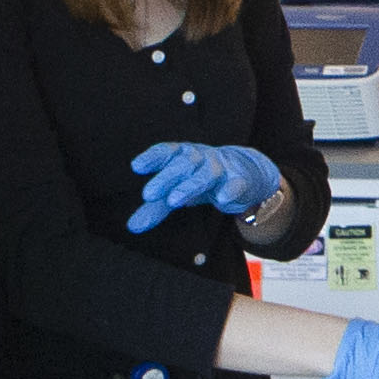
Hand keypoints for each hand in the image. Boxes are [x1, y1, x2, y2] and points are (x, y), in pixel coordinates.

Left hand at [128, 141, 287, 233]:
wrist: (246, 175)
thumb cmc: (203, 180)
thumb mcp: (177, 191)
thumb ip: (156, 207)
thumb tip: (132, 226)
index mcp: (183, 156)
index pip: (166, 152)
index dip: (152, 158)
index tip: (137, 167)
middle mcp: (201, 158)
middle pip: (183, 164)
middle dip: (165, 178)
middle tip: (148, 195)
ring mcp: (222, 168)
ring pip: (206, 173)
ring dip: (190, 185)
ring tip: (175, 200)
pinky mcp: (240, 180)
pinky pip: (235, 183)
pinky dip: (229, 189)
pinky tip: (222, 199)